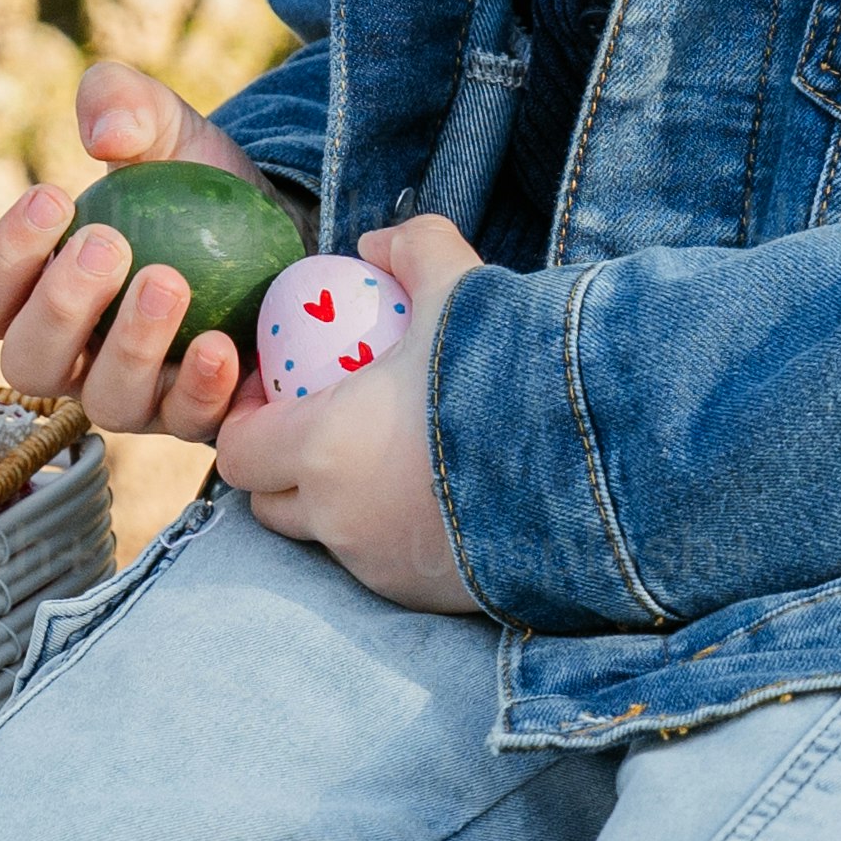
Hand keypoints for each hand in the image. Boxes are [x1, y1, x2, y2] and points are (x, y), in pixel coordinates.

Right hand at [0, 63, 285, 439]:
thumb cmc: (192, 183)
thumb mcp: (162, 127)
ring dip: (131, 345)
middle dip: (60, 306)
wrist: (282, 233)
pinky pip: (186, 421)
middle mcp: (69, 357)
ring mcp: (130, 394)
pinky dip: (200, 387)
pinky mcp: (195, 415)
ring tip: (168, 283)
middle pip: (27, 364)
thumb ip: (121, 103)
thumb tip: (106, 134)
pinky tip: (221, 343)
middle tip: (107, 245)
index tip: (53, 200)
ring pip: (105, 401)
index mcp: (30, 295)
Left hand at [208, 213, 488, 612]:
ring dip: (338, 508)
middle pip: (272, 506)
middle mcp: (339, 520)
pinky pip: (387, 568)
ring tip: (382, 462)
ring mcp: (381, 568)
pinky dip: (394, 538)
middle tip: (320, 431)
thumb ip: (415, 249)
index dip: (245, 427)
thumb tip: (379, 242)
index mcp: (323, 450)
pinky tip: (436, 498)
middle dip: (282, 472)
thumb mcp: (460, 288)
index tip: (272, 403)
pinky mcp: (427, 598)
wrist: (602, 466)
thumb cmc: (513, 375)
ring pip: (331, 540)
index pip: (238, 453)